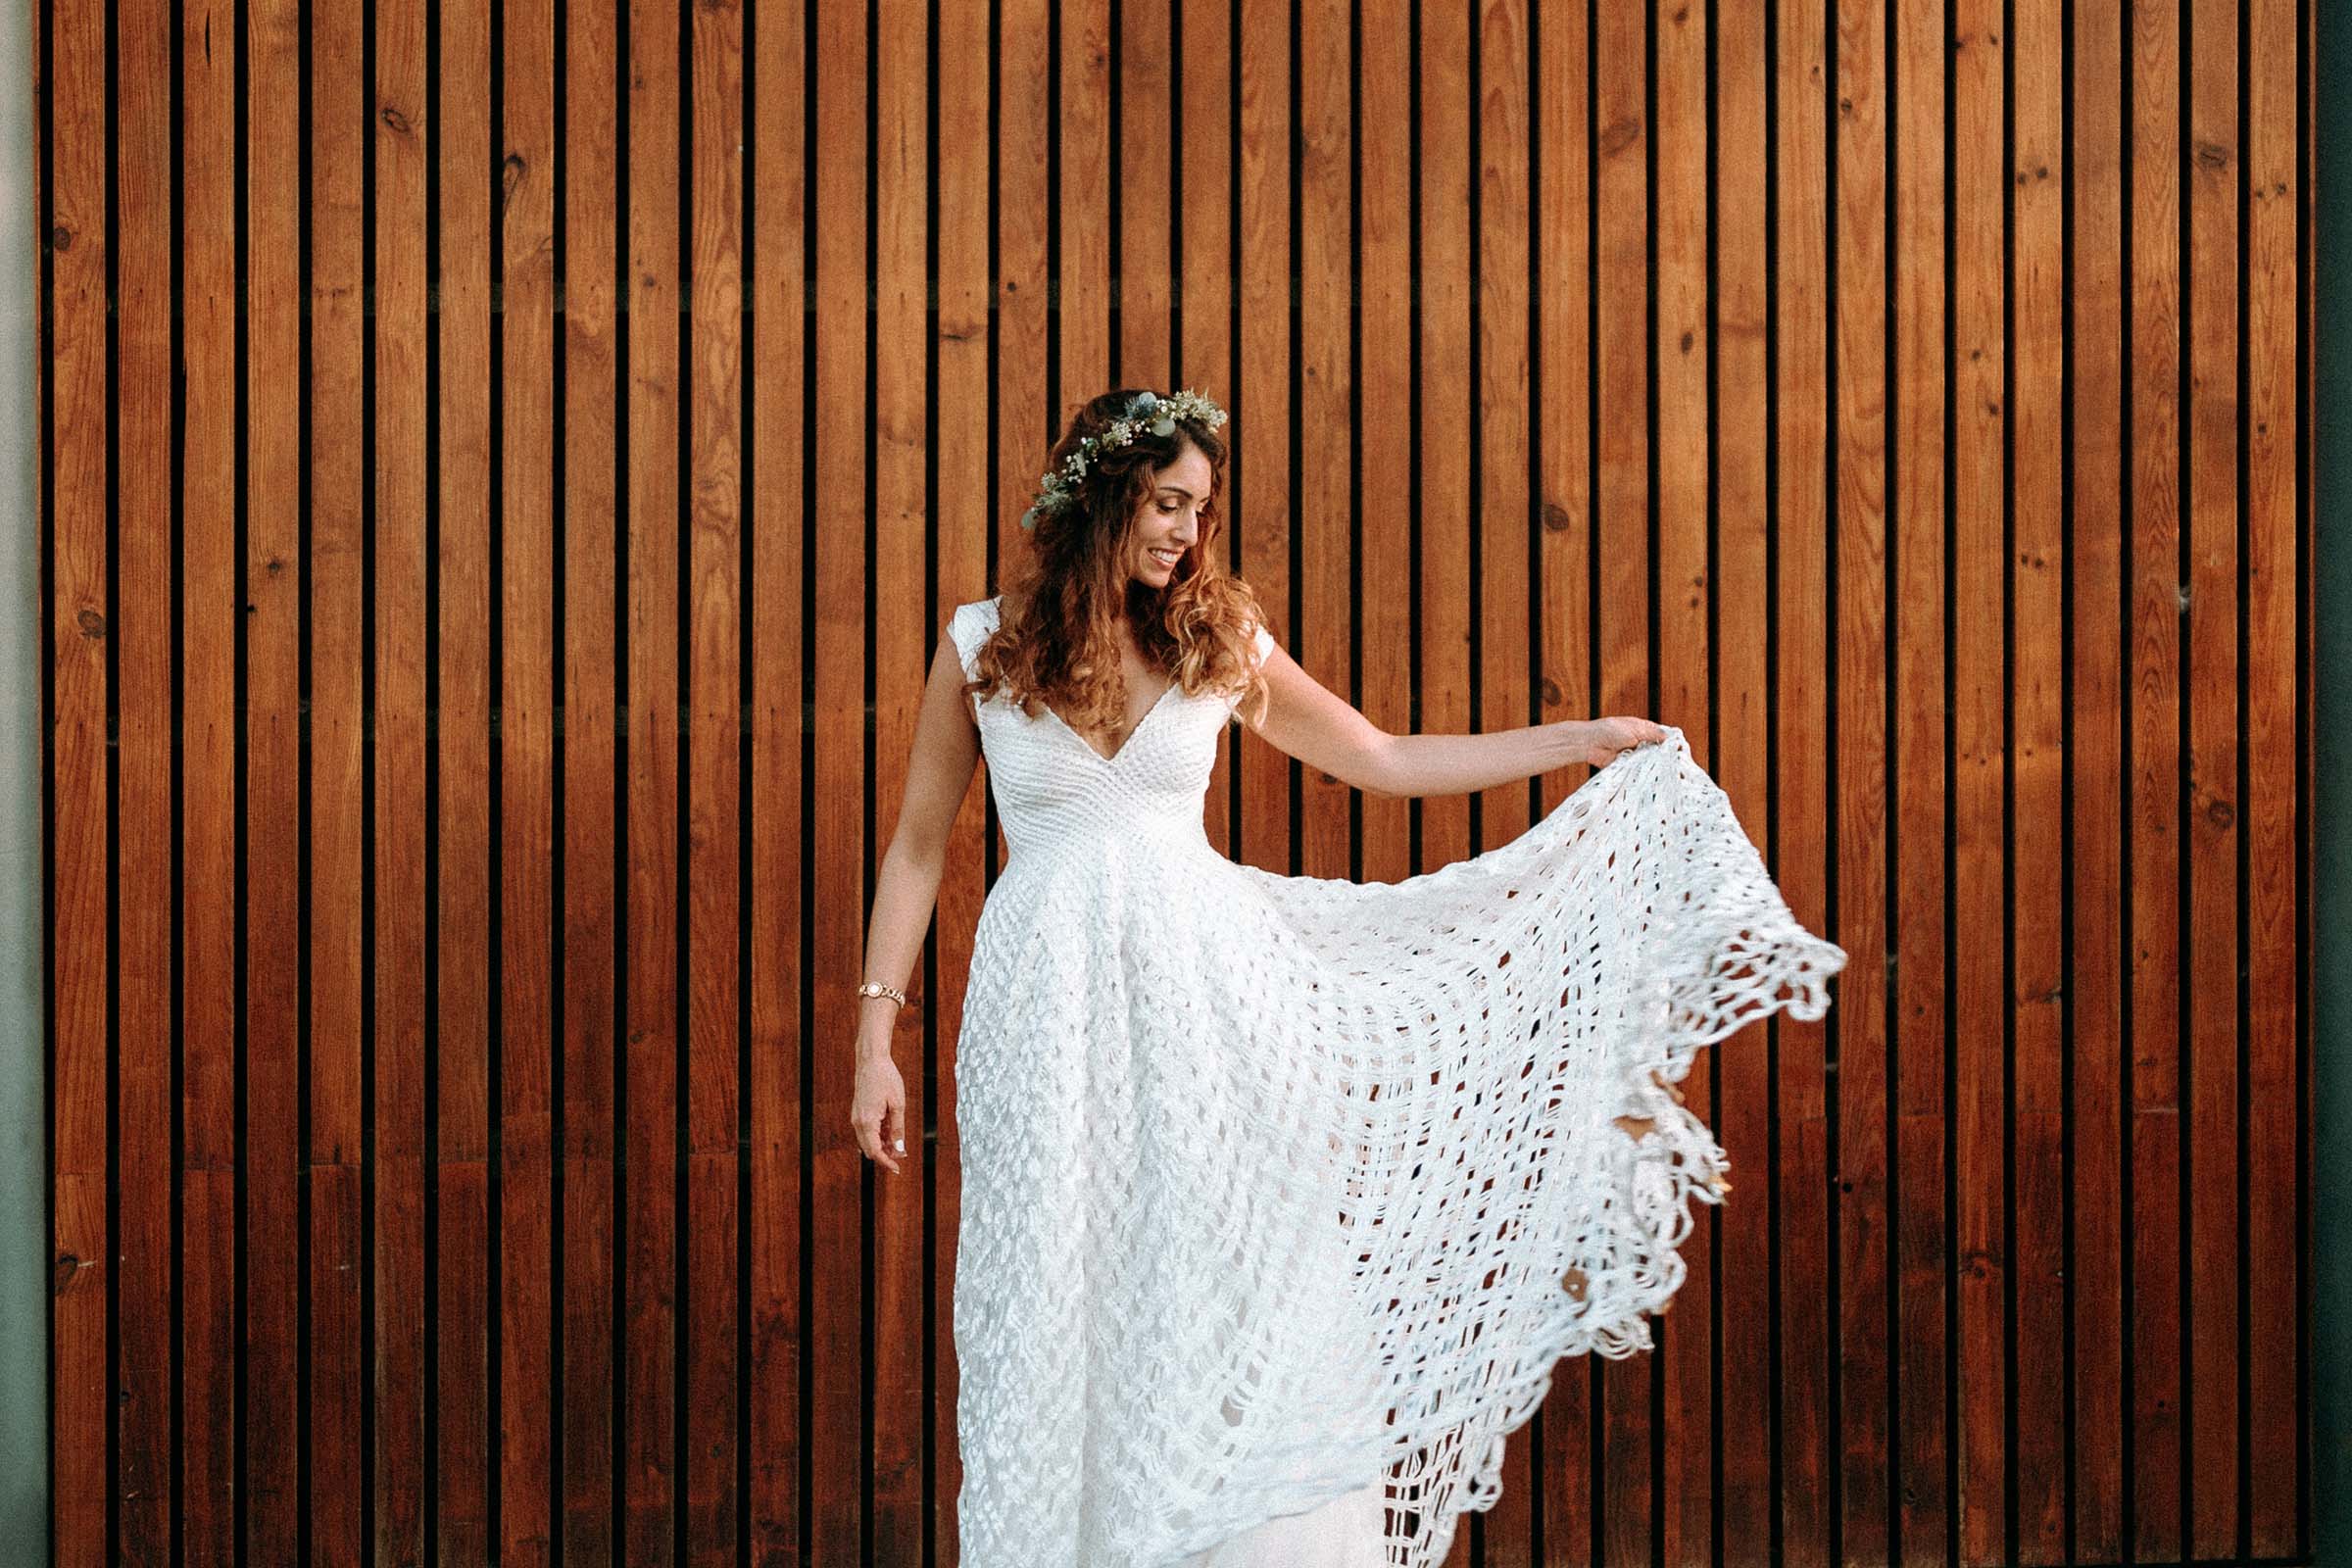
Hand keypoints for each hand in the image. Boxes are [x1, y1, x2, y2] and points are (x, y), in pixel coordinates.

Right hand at [852, 1052, 908, 1173]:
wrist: (871, 1061)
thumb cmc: (886, 1078)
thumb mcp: (898, 1105)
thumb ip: (898, 1129)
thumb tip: (899, 1149)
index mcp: (867, 1122)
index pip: (875, 1152)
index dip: (886, 1162)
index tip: (897, 1169)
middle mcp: (858, 1122)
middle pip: (870, 1149)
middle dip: (885, 1155)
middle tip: (902, 1154)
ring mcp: (856, 1117)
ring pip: (868, 1141)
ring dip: (882, 1145)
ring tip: (899, 1141)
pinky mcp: (858, 1112)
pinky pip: (867, 1131)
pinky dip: (878, 1135)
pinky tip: (890, 1130)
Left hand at [1570, 716, 1668, 768]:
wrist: (1590, 744)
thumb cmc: (1609, 730)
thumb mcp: (1635, 729)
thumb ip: (1652, 733)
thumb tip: (1669, 736)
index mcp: (1643, 729)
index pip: (1662, 735)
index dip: (1670, 742)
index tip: (1680, 749)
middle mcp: (1640, 742)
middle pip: (1657, 750)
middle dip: (1663, 755)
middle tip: (1674, 763)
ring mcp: (1634, 755)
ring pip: (1649, 761)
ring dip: (1653, 764)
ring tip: (1663, 769)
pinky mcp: (1628, 766)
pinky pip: (1638, 769)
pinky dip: (1643, 771)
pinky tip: (1650, 774)